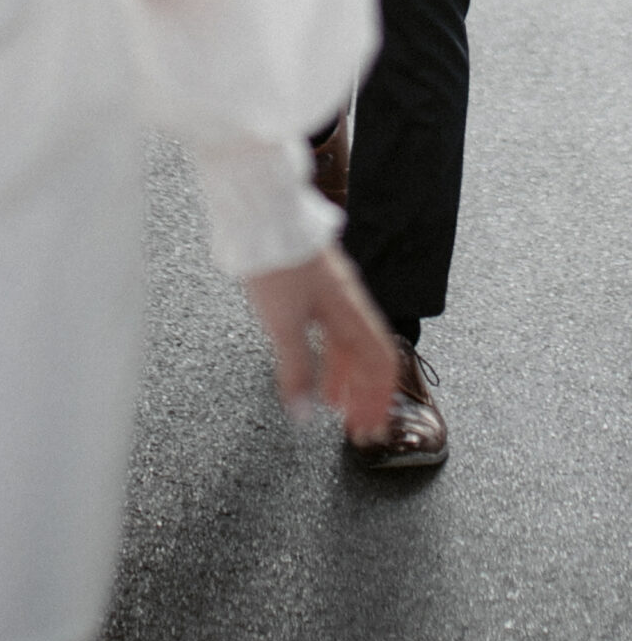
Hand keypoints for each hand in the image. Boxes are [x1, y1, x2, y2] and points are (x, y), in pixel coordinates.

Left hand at [243, 244, 398, 445]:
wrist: (259, 213)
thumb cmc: (276, 260)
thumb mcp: (283, 324)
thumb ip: (295, 370)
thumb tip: (304, 414)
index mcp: (351, 310)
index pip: (381, 362)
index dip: (380, 399)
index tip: (371, 427)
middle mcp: (347, 301)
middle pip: (366, 355)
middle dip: (363, 394)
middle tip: (356, 425)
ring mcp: (329, 291)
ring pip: (345, 342)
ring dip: (343, 376)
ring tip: (333, 404)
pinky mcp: (309, 284)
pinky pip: (328, 327)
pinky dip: (325, 353)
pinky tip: (312, 365)